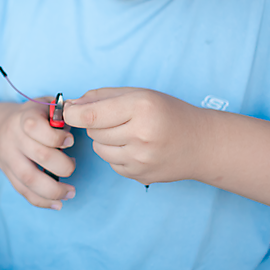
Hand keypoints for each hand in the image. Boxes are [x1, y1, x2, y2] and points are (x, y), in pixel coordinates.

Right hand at [0, 99, 76, 209]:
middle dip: (62, 165)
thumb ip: (62, 111)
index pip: (35, 127)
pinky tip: (58, 203)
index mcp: (23, 117)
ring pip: (28, 179)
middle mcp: (13, 137)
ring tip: (71, 192)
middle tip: (73, 166)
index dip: (56, 137)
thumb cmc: (32, 116)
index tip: (71, 141)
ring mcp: (8, 158)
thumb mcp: (45, 105)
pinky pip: (23, 191)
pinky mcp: (7, 174)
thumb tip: (83, 119)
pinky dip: (42, 200)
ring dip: (53, 189)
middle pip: (38, 155)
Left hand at [62, 87, 207, 184]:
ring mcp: (140, 159)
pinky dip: (117, 154)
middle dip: (97, 123)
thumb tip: (69, 106)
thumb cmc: (169, 113)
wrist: (201, 144)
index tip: (68, 112)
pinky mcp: (139, 176)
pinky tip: (136, 148)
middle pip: (93, 131)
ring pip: (98, 149)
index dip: (73, 114)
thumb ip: (102, 96)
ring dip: (105, 140)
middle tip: (117, 118)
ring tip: (128, 133)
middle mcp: (141, 135)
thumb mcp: (140, 94)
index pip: (91, 115)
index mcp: (141, 108)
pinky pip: (111, 163)